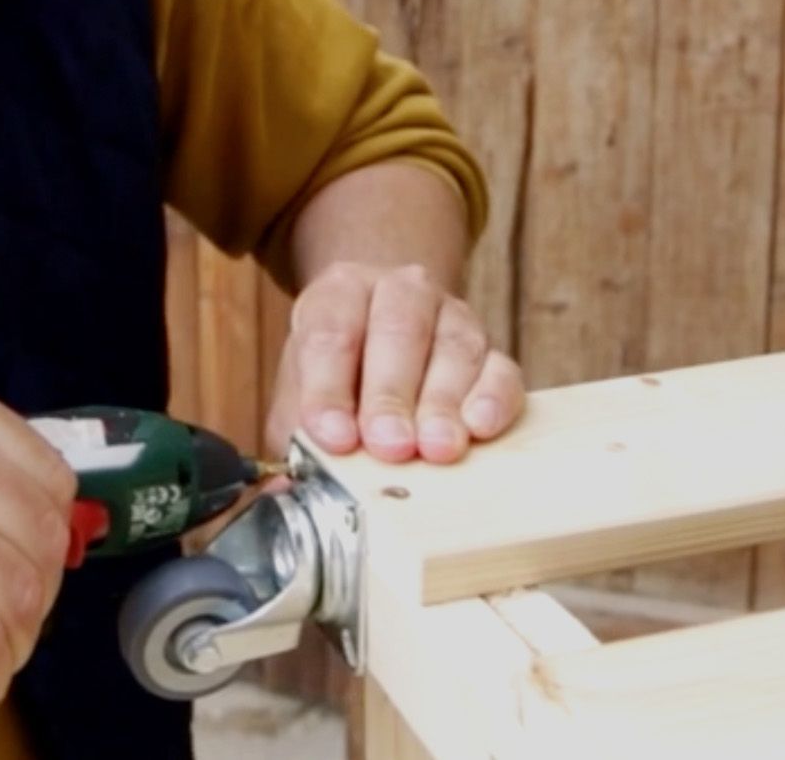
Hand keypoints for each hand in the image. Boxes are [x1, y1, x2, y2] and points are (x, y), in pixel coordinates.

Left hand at [266, 262, 523, 463]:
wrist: (385, 337)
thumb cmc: (340, 375)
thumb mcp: (302, 396)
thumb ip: (295, 435)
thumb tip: (283, 492)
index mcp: (340, 293)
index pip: (331, 331)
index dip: (329, 387)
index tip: (333, 436)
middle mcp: (400, 292)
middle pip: (398, 332)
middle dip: (391, 394)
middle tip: (389, 445)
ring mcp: (453, 316)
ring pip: (454, 348)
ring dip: (443, 403)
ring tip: (436, 448)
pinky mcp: (493, 350)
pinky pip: (501, 369)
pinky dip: (493, 399)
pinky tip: (479, 427)